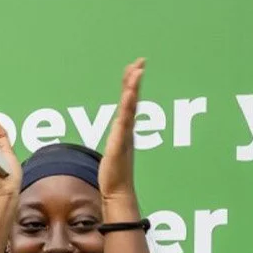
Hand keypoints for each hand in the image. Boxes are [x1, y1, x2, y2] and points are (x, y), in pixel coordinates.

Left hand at [98, 58, 144, 212]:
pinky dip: (128, 106)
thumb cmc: (114, 174)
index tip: (134, 67)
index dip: (131, 85)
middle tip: (140, 61)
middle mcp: (127, 129)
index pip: (128, 102)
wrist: (117, 190)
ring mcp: (125, 135)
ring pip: (130, 107)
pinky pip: (125, 121)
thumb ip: (114, 141)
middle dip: (135, 79)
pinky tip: (129, 94)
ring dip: (133, 88)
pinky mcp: (121, 142)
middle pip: (132, 99)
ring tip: (137, 70)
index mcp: (124, 129)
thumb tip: (113, 137)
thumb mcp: (112, 151)